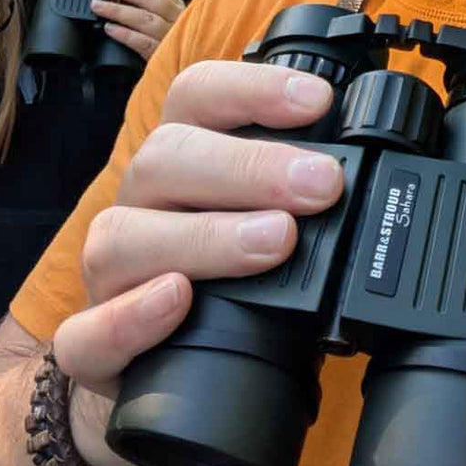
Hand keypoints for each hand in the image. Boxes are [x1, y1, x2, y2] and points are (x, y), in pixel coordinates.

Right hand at [51, 59, 342, 465]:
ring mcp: (111, 276)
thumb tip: (379, 179)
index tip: (319, 100)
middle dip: (251, 166)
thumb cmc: (239, 282)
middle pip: (167, 157)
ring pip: (124, 235)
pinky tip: (177, 300)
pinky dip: (131, 316)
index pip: (199, 95)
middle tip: (323, 185)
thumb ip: (307, 195)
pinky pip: (87, 332)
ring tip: (275, 242)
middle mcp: (141, 204)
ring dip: (206, 235)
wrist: (172, 376)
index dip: (254, 89)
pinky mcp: (91, 348)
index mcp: (184, 158)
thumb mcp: (275, 220)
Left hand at [88, 0, 184, 62]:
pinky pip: (143, 43)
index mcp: (177, 5)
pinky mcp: (164, 56)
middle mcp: (177, 18)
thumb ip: (150, 8)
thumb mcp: (169, 21)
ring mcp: (172, 37)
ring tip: (97, 6)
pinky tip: (110, 29)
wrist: (191, 72)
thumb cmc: (176, 45)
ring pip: (145, 18)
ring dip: (118, 10)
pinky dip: (125, 34)